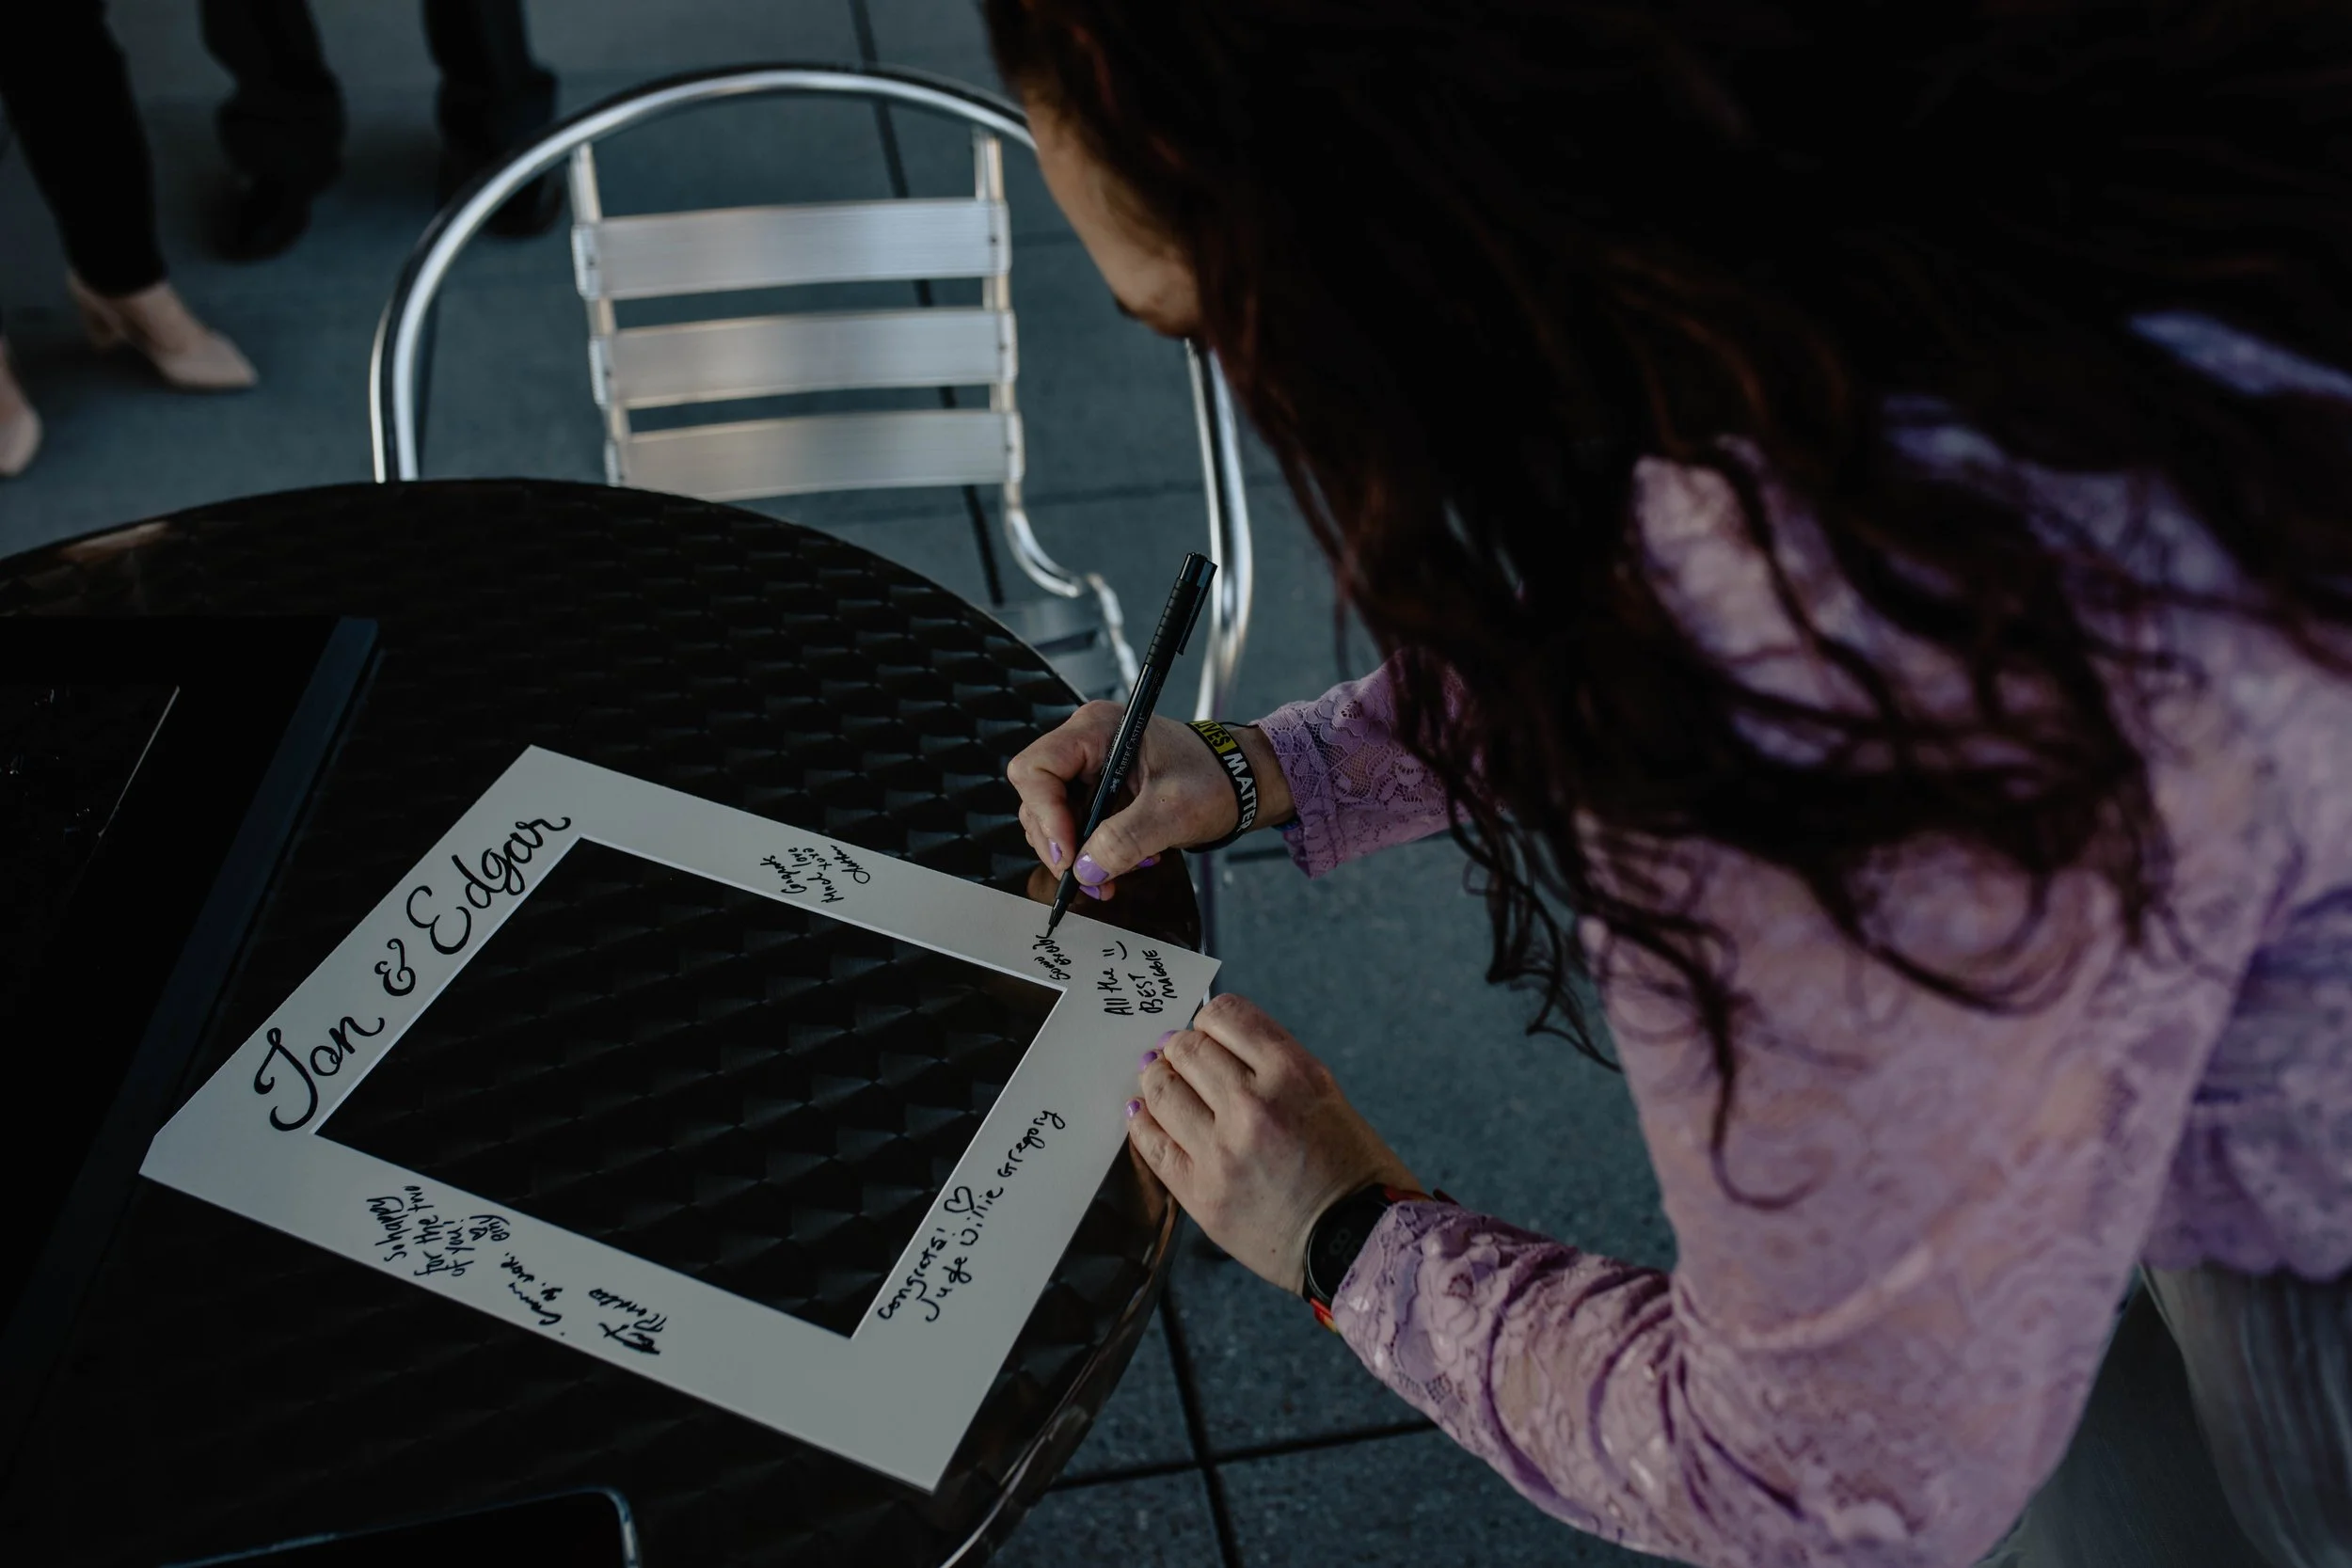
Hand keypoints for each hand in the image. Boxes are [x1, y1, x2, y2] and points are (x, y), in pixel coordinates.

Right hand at [1007, 705, 1291, 901]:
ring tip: (1109, 875)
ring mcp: (1086, 767)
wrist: (1239, 780)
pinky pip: (1071, 824)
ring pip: (1049, 816)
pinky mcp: (1094, 790)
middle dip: (1059, 843)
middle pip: (1037, 796)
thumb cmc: (1214, 778)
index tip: (1069, 855)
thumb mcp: (1173, 811)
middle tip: (1086, 878)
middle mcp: (1083, 743)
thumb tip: (1085, 869)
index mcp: (1097, 729)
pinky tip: (1118, 863)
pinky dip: (1087, 852)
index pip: (1037, 769)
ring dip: (1074, 854)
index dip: (1046, 814)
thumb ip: (1126, 839)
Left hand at [1125, 993, 1416, 1293]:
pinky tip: (1146, 1115)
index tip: (1206, 1031)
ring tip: (1161, 1081)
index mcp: (1293, 1073)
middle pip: (1187, 1048)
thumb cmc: (1351, 1171)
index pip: (1225, 1014)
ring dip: (1158, 1079)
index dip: (1209, 1020)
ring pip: (1161, 1089)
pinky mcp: (1200, 1192)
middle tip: (1180, 1057)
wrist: (1358, 1244)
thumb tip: (1212, 1046)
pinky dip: (1143, 1121)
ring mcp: (1222, 1150)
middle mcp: (1254, 1105)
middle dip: (1180, 1048)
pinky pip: (1151, 1143)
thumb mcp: (1325, 1095)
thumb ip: (1270, 1066)